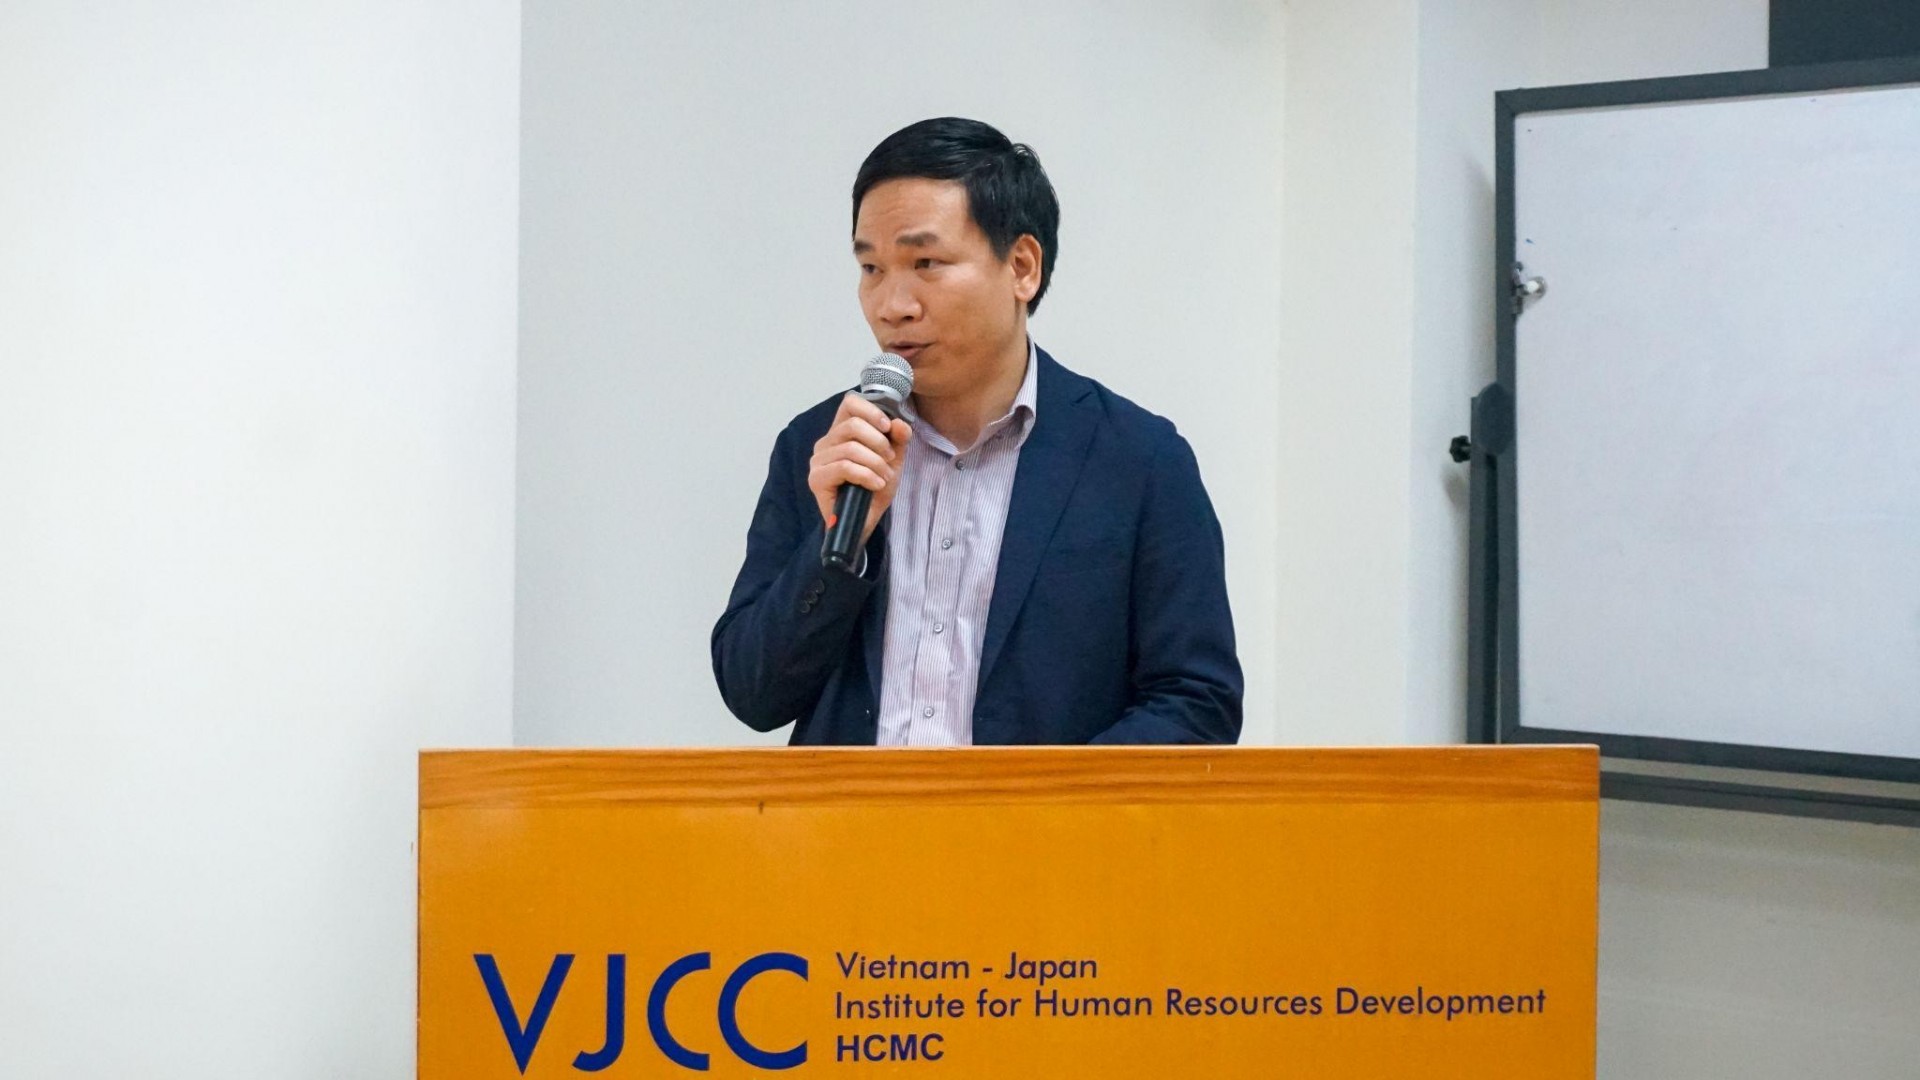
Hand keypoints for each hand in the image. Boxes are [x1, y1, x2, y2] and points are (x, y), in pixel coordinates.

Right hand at [809, 393, 912, 543]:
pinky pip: (845, 467)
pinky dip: (867, 475)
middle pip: (852, 425)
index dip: (871, 411)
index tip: (888, 428)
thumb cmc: (874, 490)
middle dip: (879, 443)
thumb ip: (897, 440)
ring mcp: (818, 461)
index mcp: (841, 432)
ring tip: (884, 477)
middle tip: (889, 460)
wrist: (865, 522)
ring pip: (851, 448)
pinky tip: (876, 484)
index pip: (849, 403)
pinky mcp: (816, 479)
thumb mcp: (892, 461)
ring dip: (875, 463)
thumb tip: (900, 423)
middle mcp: (826, 442)